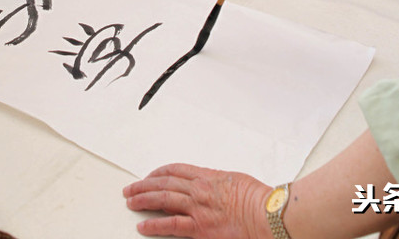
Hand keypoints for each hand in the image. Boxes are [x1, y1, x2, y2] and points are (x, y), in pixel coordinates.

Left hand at [123, 163, 271, 238]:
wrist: (268, 214)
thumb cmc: (258, 199)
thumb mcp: (235, 180)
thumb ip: (217, 182)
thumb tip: (208, 184)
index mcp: (208, 176)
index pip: (175, 170)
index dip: (158, 172)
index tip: (150, 176)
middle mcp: (199, 190)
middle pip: (164, 183)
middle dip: (144, 185)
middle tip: (131, 188)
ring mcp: (198, 208)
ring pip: (162, 199)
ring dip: (143, 200)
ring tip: (131, 202)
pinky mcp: (200, 228)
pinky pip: (171, 225)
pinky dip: (154, 225)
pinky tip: (144, 226)